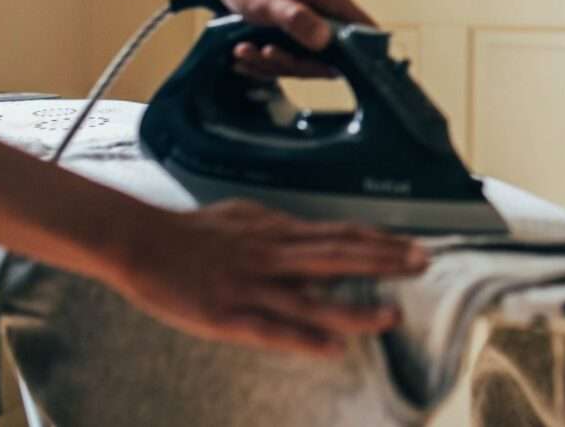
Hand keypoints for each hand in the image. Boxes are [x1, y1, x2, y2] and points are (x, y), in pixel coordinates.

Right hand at [108, 200, 428, 356]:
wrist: (141, 242)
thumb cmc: (193, 231)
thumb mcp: (245, 216)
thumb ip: (281, 227)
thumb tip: (313, 231)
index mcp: (277, 233)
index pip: (340, 235)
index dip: (379, 241)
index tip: (413, 245)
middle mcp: (272, 256)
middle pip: (337, 257)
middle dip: (383, 262)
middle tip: (423, 264)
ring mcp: (251, 286)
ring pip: (312, 299)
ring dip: (354, 309)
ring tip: (391, 315)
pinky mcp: (227, 315)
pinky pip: (272, 330)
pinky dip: (304, 339)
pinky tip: (333, 349)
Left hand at [204, 0, 375, 76]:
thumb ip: (296, 18)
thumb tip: (324, 40)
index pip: (365, 31)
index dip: (362, 54)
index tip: (334, 67)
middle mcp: (326, 16)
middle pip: (330, 58)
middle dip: (294, 64)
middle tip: (265, 53)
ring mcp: (310, 28)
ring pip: (304, 64)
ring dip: (272, 64)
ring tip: (244, 50)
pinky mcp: (293, 38)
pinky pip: (286, 63)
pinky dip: (263, 64)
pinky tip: (244, 52)